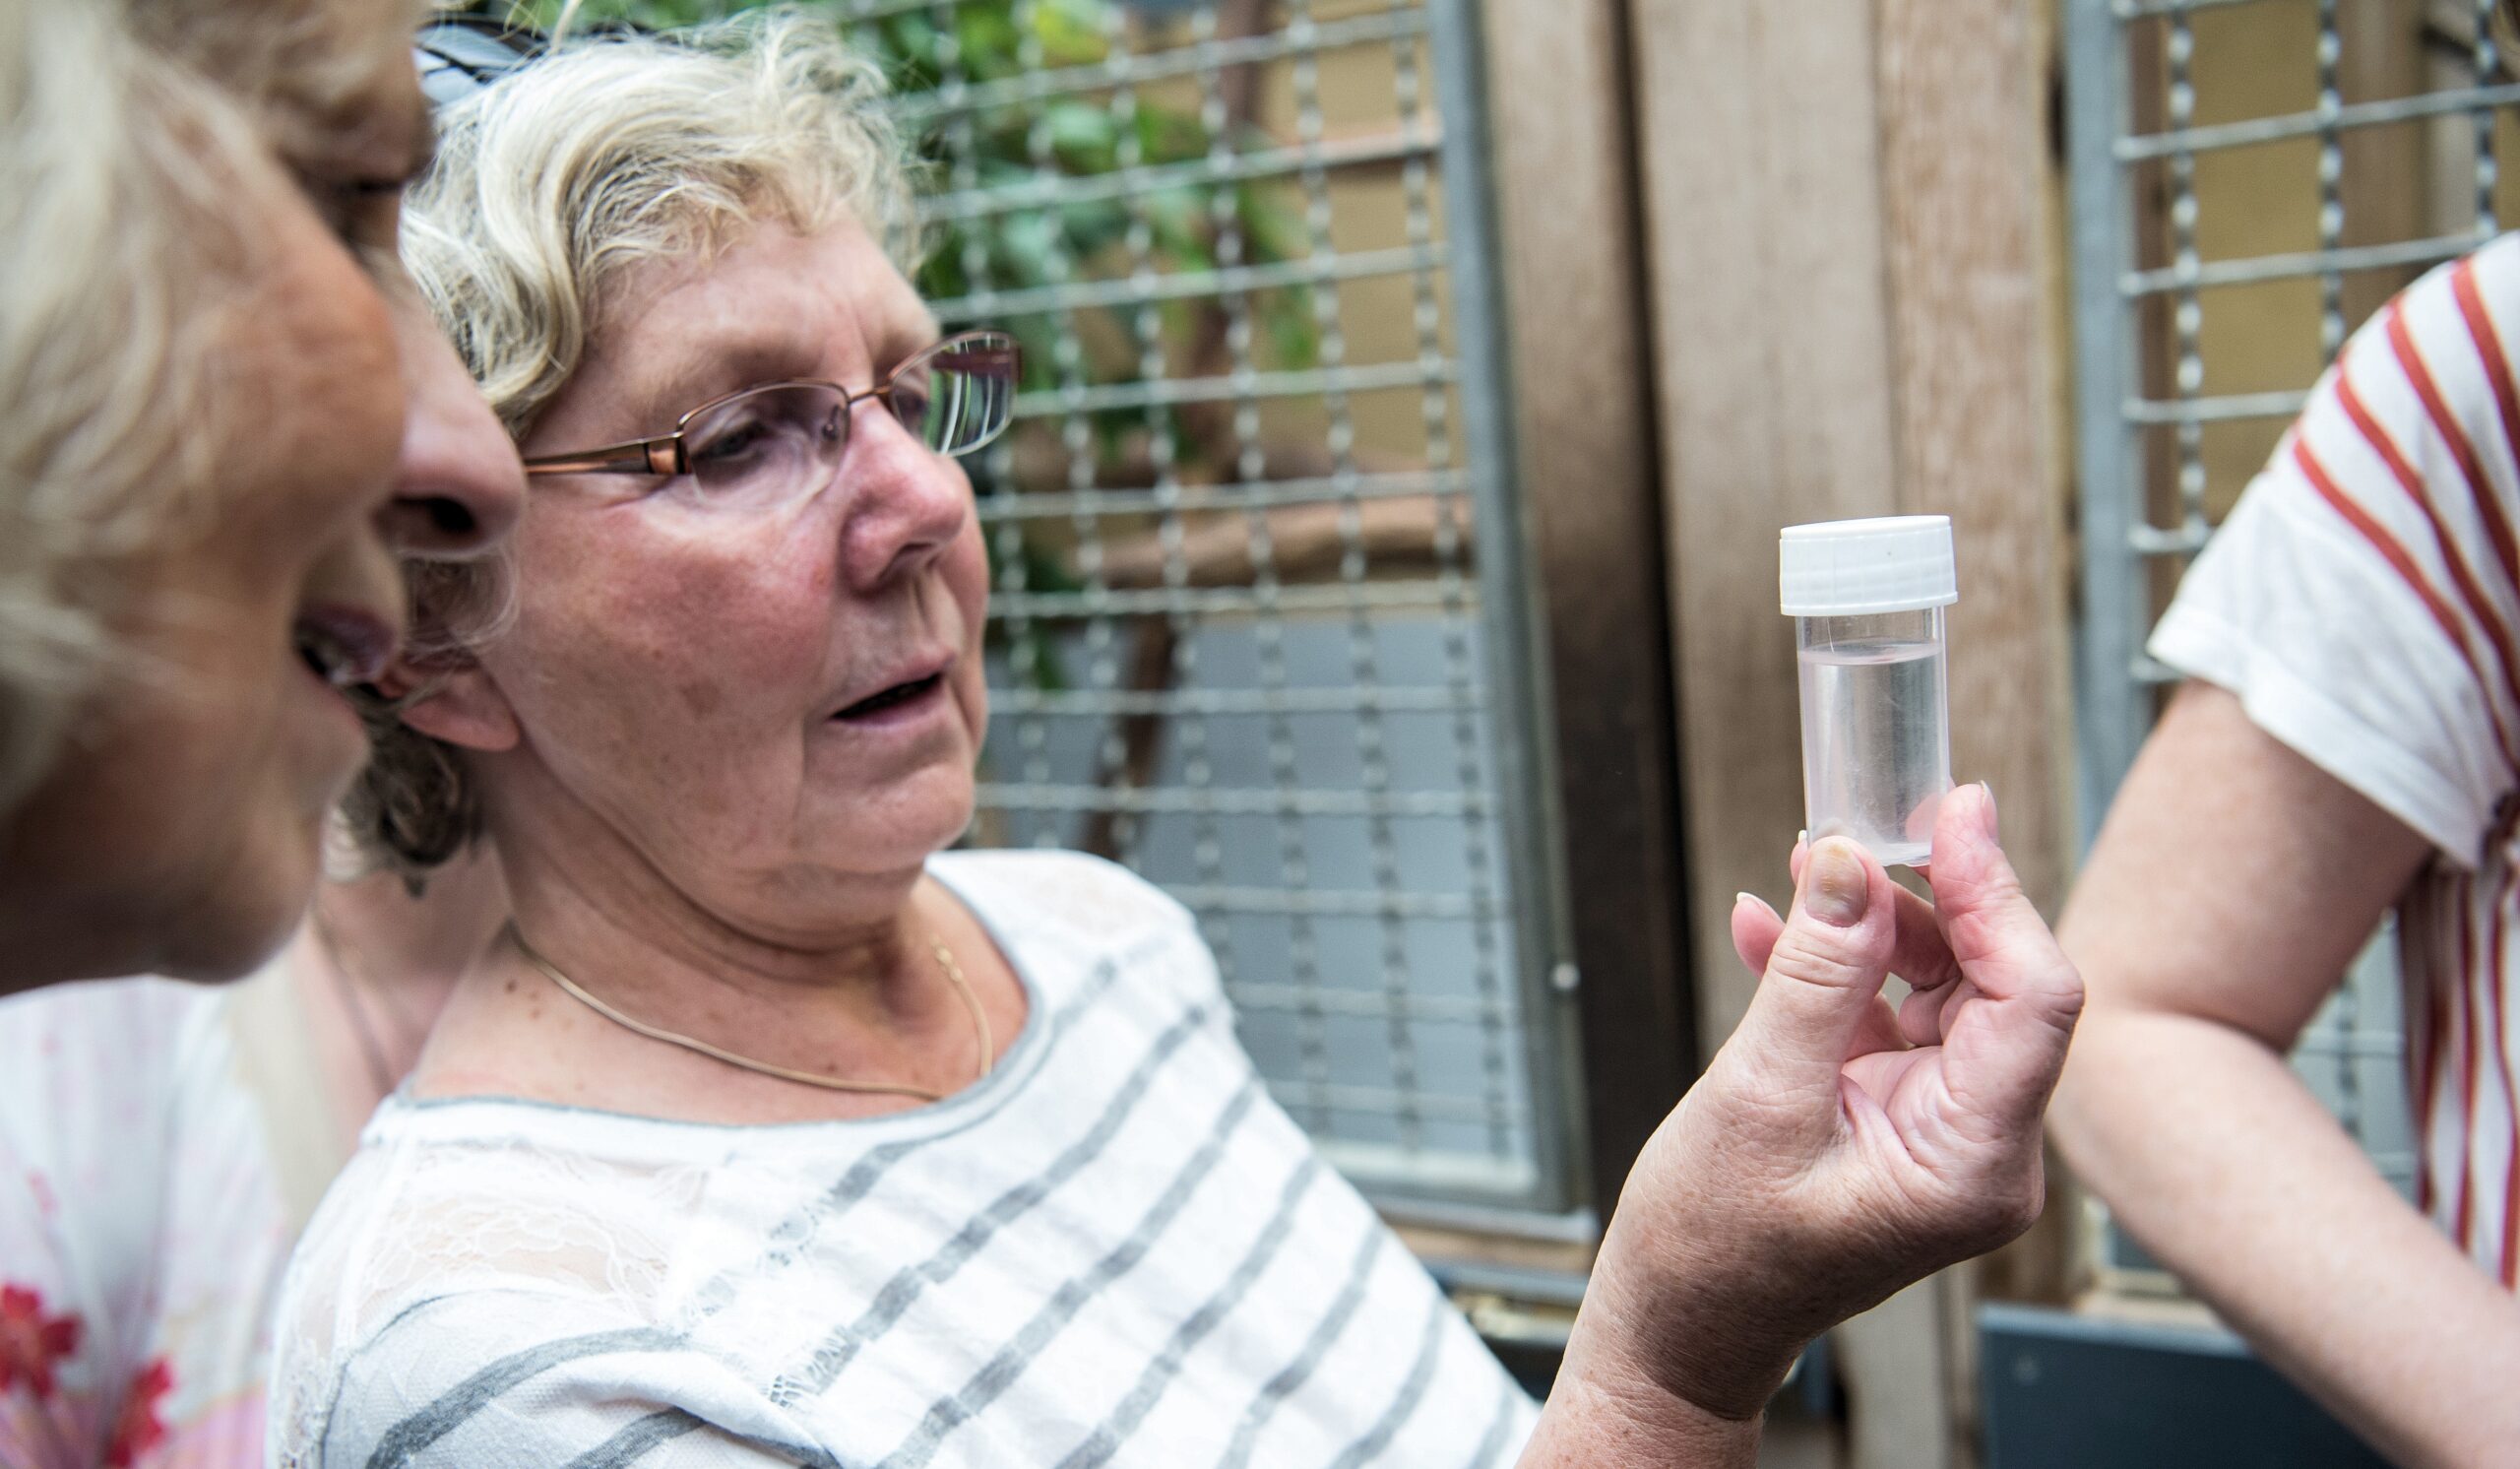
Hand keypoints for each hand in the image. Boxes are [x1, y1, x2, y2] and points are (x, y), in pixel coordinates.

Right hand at [1568, 783, 2081, 1422]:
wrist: (1680, 1320)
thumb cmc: (1716, 1247)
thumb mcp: (1761, 1095)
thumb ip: (1816, 972)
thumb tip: (1850, 863)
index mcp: (1975, 1163)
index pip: (2033, 999)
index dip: (1996, 894)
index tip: (1953, 815)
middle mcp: (1980, 1147)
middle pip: (1994, 985)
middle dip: (1928, 898)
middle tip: (1870, 827)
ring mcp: (1943, 1130)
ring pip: (1942, 989)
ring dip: (1873, 926)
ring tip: (1805, 872)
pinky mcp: (1900, 1115)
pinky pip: (1888, 1015)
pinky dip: (1834, 969)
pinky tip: (1769, 928)